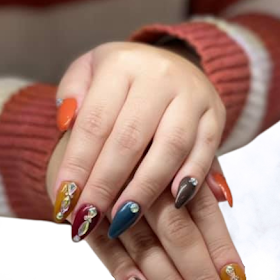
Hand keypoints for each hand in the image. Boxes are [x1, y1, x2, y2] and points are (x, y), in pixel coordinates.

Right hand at [45, 132, 246, 279]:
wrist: (80, 131)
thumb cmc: (140, 146)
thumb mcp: (173, 147)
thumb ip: (203, 173)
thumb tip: (227, 198)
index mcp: (174, 165)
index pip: (205, 214)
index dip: (223, 251)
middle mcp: (146, 182)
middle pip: (179, 234)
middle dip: (202, 277)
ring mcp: (113, 200)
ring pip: (145, 246)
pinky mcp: (84, 214)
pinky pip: (105, 247)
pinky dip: (125, 272)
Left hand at [51, 41, 225, 239]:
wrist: (175, 62)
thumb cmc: (125, 78)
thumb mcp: (88, 71)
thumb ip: (72, 94)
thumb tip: (65, 124)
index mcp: (122, 64)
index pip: (95, 121)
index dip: (78, 164)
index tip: (63, 200)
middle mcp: (161, 76)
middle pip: (130, 138)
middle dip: (107, 183)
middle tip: (89, 218)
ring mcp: (193, 95)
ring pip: (170, 148)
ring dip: (146, 188)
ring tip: (124, 218)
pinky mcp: (216, 115)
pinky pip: (205, 151)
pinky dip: (190, 178)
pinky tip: (173, 203)